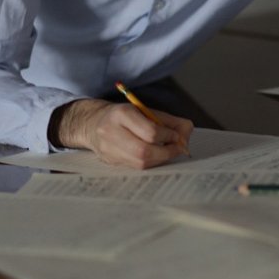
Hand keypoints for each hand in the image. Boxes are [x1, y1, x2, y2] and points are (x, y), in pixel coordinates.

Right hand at [56, 99, 193, 168]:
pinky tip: (156, 157)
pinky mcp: (109, 162)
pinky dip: (150, 163)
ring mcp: (108, 149)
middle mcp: (111, 132)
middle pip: (144, 152)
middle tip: (177, 148)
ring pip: (140, 163)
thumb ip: (169, 121)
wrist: (92, 123)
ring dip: (160, 160)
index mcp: (121, 114)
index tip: (176, 136)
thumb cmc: (124, 116)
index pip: (150, 131)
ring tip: (167, 152)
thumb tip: (186, 134)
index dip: (168, 137)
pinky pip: (135, 167)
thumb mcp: (145, 111)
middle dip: (166, 153)